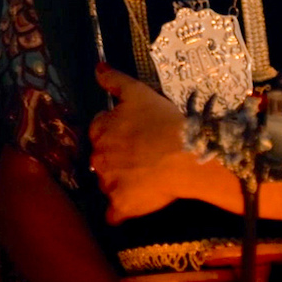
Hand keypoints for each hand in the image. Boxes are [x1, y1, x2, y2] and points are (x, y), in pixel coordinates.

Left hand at [89, 65, 200, 223]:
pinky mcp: (122, 206)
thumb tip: (96, 67)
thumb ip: (114, 80)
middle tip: (139, 157)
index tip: (131, 134)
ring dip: (118, 183)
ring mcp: (108, 184)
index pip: (98, 130)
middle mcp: (98, 158)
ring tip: (143, 179)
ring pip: (107, 184)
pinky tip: (132, 207)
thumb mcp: (138, 92)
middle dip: (115, 158)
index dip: (115, 131)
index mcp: (100, 130)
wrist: (184, 155)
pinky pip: (114, 214)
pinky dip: (120, 212)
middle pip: (101, 159)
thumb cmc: (163, 121)